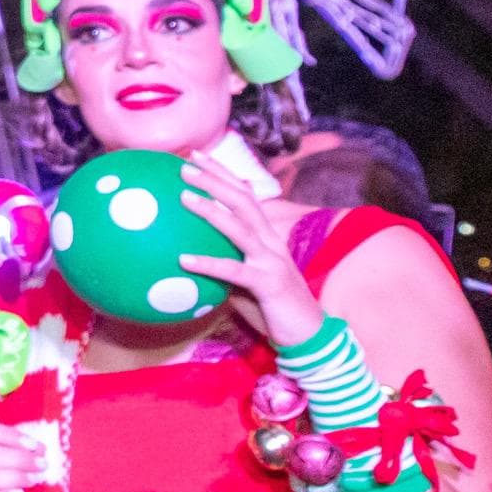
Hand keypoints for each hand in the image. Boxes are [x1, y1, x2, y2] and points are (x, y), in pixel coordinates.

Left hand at [177, 157, 326, 348]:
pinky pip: (234, 271)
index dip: (223, 173)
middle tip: (185, 165)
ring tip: (184, 197)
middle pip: (243, 201)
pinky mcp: (268, 283)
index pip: (245, 195)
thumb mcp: (245, 280)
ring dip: (211, 210)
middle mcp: (271, 241)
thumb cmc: (272, 307)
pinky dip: (208, 263)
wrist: (308, 335)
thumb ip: (225, 262)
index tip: (196, 156)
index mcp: (267, 236)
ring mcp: (272, 260)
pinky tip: (183, 260)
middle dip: (215, 179)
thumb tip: (186, 255)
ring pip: (240, 227)